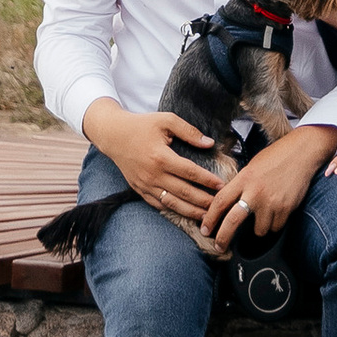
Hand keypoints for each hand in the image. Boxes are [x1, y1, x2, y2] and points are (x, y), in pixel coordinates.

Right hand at [88, 103, 219, 224]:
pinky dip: (174, 211)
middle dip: (204, 201)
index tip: (222, 185)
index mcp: (161, 157)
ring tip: (207, 216)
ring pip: (172, 204)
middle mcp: (153, 175)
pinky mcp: (140, 191)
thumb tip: (209, 143)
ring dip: (191, 212)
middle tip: (220, 205)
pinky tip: (186, 214)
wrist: (114, 136)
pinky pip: (159, 205)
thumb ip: (189, 131)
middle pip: (184, 192)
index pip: (190, 172)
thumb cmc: (142, 125)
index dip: (208, 180)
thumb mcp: (166, 120)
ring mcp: (145, 186)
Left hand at [205, 122, 336, 248]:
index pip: (220, 201)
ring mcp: (271, 202)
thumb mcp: (253, 166)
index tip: (205, 229)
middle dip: (223, 238)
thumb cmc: (277, 156)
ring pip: (259, 230)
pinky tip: (277, 211)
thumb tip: (230, 203)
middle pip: (232, 221)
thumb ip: (241, 184)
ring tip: (264, 214)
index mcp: (244, 178)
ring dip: (260, 227)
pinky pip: (276, 227)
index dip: (209, 218)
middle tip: (219, 246)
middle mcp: (255, 192)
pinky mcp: (286, 209)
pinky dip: (275, 224)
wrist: (302, 152)